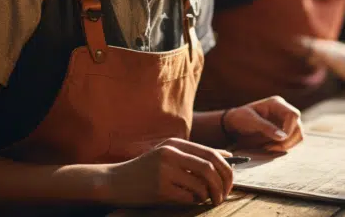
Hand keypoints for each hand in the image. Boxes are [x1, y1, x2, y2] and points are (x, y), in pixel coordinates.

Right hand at [105, 138, 232, 205]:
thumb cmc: (145, 170)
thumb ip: (195, 154)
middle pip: (210, 168)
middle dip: (222, 183)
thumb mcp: (168, 154)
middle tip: (223, 195)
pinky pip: (188, 197)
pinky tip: (190, 201)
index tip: (230, 182)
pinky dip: (194, 201)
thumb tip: (228, 157)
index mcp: (175, 143)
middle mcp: (170, 153)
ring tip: (206, 199)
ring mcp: (164, 170)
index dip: (226, 169)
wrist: (114, 182)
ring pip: (201, 184)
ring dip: (208, 195)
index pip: (212, 154)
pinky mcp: (159, 188)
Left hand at [223, 96, 303, 152]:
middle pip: (298, 126)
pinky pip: (293, 140)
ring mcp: (285, 121)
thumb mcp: (250, 121)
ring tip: (270, 148)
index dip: (289, 128)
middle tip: (272, 147)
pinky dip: (285, 147)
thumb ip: (266, 127)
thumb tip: (282, 137)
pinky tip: (271, 147)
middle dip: (288, 140)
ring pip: (298, 135)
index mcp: (276, 104)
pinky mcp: (284, 131)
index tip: (279, 140)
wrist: (235, 124)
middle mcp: (284, 111)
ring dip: (287, 145)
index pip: (293, 114)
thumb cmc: (241, 118)